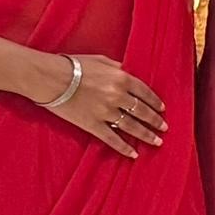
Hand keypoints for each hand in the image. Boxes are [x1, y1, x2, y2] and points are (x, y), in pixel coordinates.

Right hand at [32, 50, 169, 157]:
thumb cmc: (73, 65)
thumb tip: (128, 72)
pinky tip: (133, 154)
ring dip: (146, 135)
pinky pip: (112, 139)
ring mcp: (106, 112)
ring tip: (157, 142)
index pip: (145, 93)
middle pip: (142, 111)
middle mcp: (118, 96)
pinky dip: (124, 148)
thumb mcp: (100, 60)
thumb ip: (117, 67)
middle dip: (155, 121)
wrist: (50, 78)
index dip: (155, 102)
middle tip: (164, 128)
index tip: (162, 109)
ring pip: (132, 127)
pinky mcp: (92, 125)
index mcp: (121, 78)